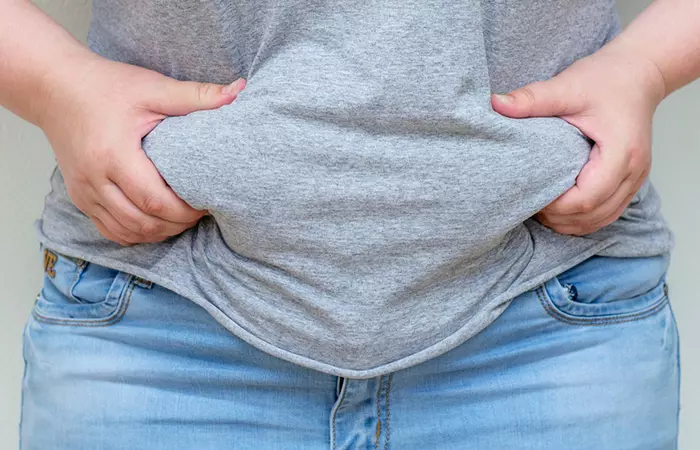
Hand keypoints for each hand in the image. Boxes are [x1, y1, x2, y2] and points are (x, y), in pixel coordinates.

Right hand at [38, 55, 245, 245]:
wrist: (55, 87)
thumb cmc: (105, 86)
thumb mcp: (152, 88)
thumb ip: (195, 95)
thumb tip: (238, 91)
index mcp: (112, 155)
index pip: (154, 200)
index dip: (184, 210)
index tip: (207, 203)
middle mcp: (94, 180)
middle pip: (142, 222)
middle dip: (176, 224)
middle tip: (200, 212)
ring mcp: (83, 192)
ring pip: (126, 231)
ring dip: (158, 232)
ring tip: (182, 218)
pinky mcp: (79, 198)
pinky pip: (110, 230)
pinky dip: (136, 233)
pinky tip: (156, 223)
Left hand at [491, 42, 665, 235]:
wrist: (639, 72)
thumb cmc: (607, 78)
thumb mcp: (567, 86)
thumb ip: (532, 98)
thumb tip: (495, 103)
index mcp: (621, 153)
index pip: (587, 198)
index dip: (556, 206)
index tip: (530, 196)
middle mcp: (634, 171)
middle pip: (594, 215)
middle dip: (558, 217)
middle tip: (528, 205)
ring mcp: (636, 179)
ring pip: (602, 219)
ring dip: (570, 222)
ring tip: (540, 209)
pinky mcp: (631, 180)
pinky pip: (608, 212)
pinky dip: (583, 217)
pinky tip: (559, 209)